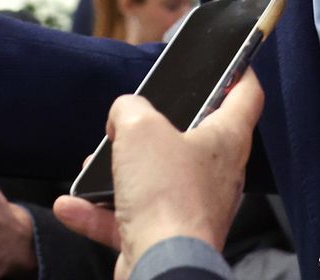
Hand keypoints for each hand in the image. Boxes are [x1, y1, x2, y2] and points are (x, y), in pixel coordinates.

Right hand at [53, 75, 263, 279]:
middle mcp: (216, 173)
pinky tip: (72, 204)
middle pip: (193, 137)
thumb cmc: (166, 195)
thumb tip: (123, 115)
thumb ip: (129, 109)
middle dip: (156, 127)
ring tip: (94, 162)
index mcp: (226, 139)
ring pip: (155, 178)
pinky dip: (99, 211)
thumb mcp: (139, 128)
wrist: (162, 264)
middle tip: (133, 118)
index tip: (230, 61)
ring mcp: (192, 206)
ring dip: (120, 171)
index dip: (239, 72)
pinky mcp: (166, 235)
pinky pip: (130, 216)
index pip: (247, 95)